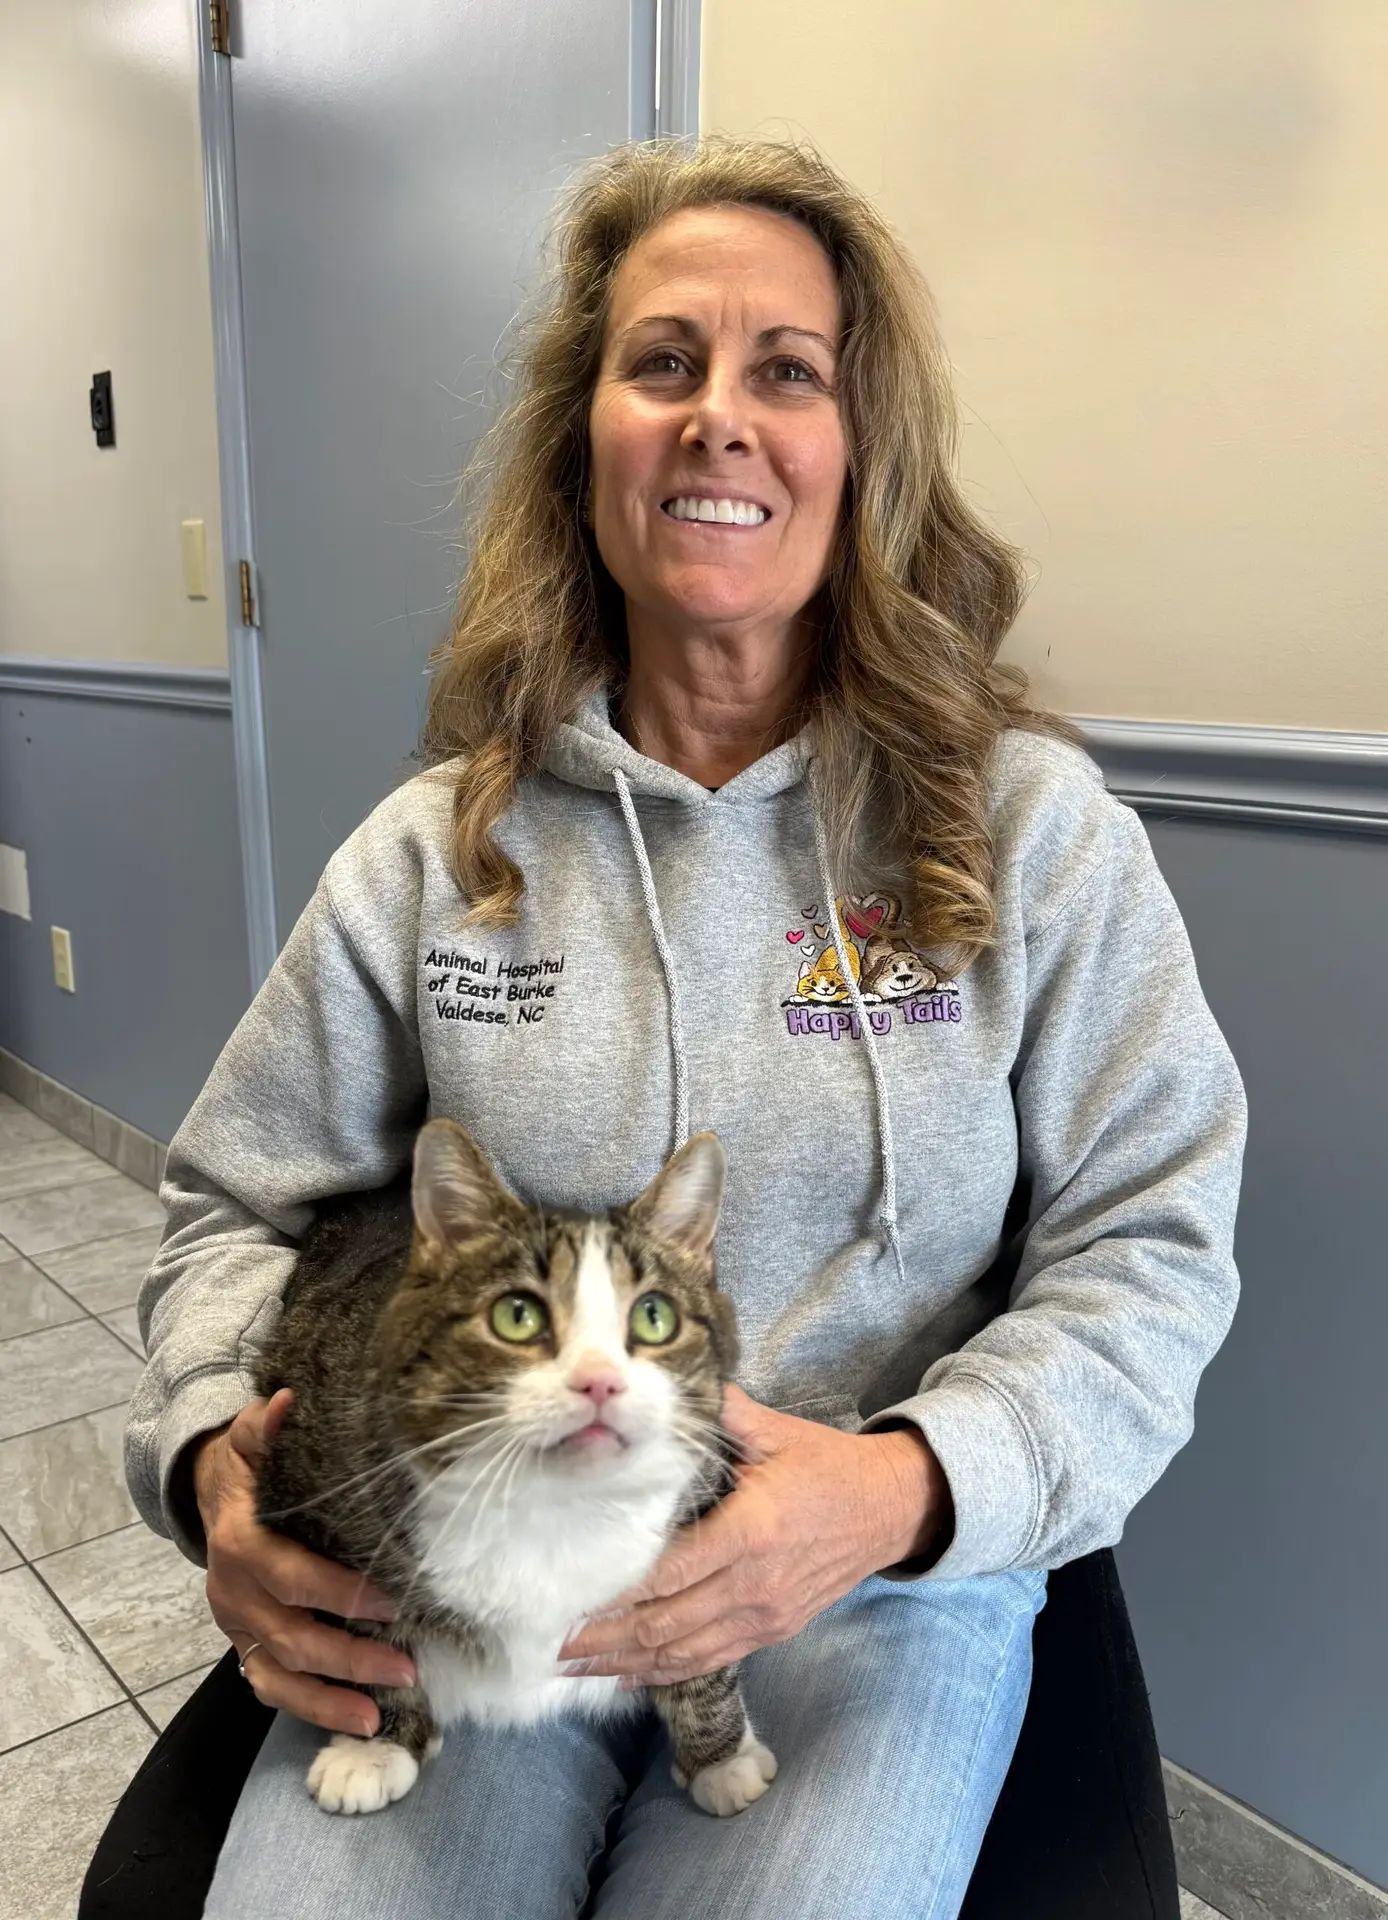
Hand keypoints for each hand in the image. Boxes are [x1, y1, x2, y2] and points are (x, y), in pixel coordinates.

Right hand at [193, 1389, 415, 1736]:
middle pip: (291, 1634)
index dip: (337, 1593)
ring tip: (381, 1714)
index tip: (392, 1602)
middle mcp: (234, 1590)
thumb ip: (265, 1425)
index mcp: (239, 1540)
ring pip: (280, 1672)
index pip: (288, 1574)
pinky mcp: (244, 1645)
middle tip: (407, 1666)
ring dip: (331, 1696)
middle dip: (349, 1655)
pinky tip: (356, 1721)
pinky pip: (270, 1687)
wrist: (210, 1495)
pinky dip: (310, 1708)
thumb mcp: (251, 1438)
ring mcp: (237, 1624)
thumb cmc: (252, 1466)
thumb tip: (288, 1402)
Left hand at [558, 1384, 950, 1685]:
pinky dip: (664, 1673)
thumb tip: (665, 1388)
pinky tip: (627, 1676)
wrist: (888, 1509)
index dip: (619, 1593)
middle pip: (666, 1624)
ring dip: (625, 1664)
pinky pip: (709, 1659)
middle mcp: (754, 1585)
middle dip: (606, 1638)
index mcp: (751, 1531)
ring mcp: (764, 1615)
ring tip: (573, 1666)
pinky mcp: (771, 1631)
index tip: (572, 1598)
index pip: (671, 1572)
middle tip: (551, 1642)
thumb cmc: (827, 1465)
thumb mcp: (777, 1432)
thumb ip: (724, 1415)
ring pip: (683, 1652)